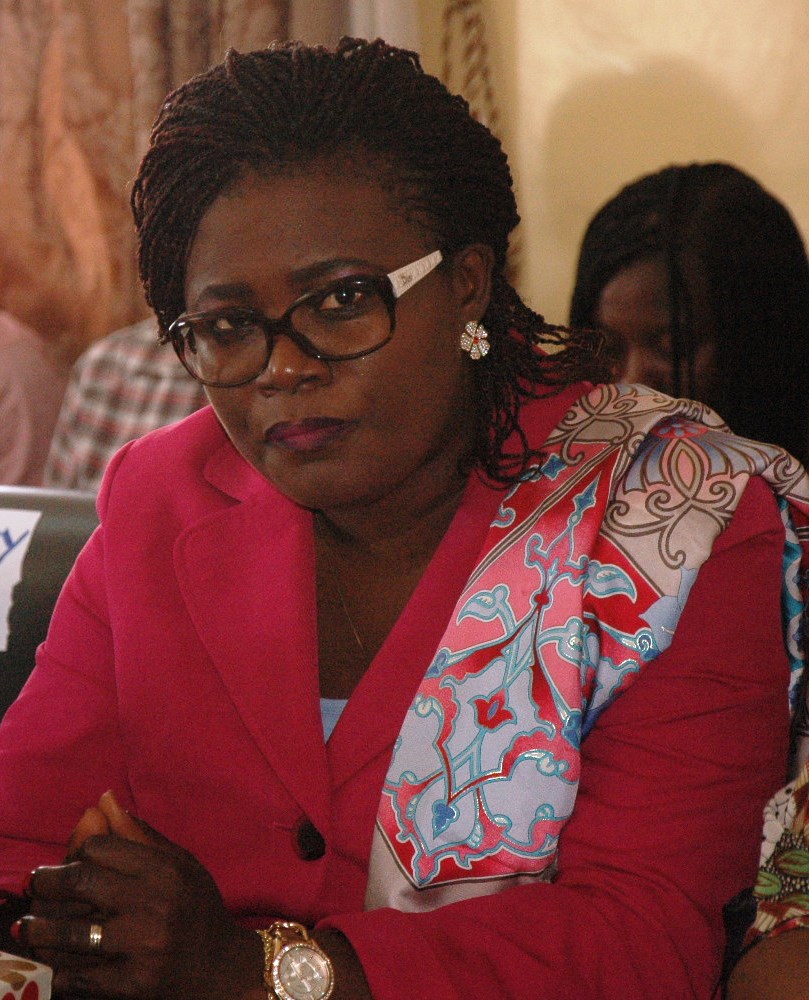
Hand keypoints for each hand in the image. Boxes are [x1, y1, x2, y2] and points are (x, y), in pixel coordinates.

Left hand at [19, 794, 263, 999]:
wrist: (223, 970)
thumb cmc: (198, 908)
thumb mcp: (179, 864)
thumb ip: (139, 834)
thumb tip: (102, 799)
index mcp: (166, 870)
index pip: (101, 849)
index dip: (79, 852)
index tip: (71, 862)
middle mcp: (154, 904)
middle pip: (81, 883)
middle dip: (47, 882)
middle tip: (35, 884)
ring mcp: (142, 946)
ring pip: (72, 931)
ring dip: (41, 928)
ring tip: (28, 926)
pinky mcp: (133, 984)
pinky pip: (78, 976)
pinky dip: (57, 969)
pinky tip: (50, 961)